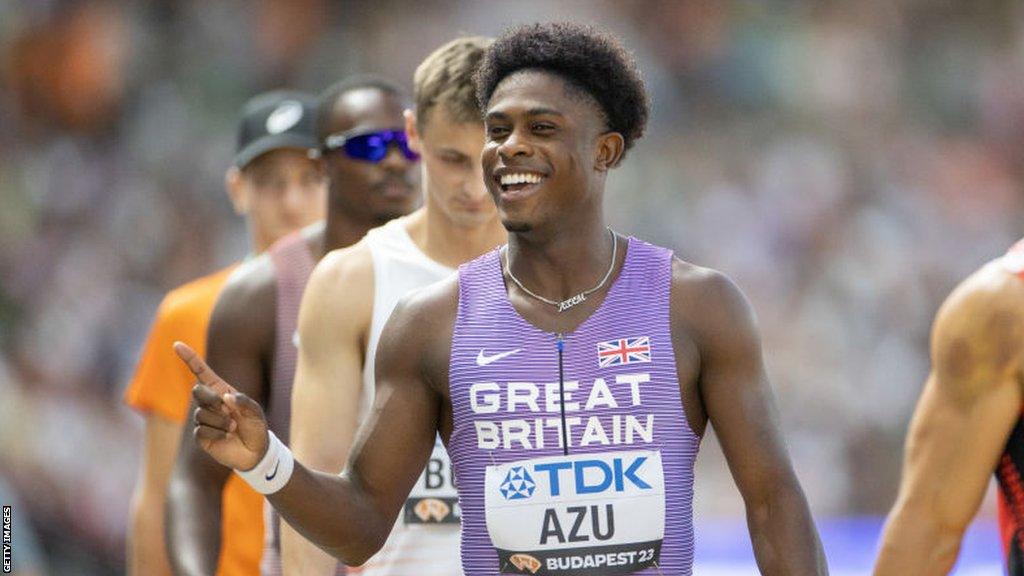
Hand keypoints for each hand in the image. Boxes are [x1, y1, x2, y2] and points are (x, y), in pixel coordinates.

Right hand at [173, 342, 267, 470]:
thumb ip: (244, 402)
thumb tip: (225, 397)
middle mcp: (209, 403)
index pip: (201, 372)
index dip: (189, 358)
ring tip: (233, 427)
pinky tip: (226, 437)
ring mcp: (203, 419)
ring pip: (201, 414)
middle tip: (227, 410)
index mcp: (221, 391)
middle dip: (211, 399)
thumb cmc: (256, 427)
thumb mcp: (256, 412)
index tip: (176, 344)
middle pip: (197, 390)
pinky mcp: (201, 435)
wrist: (255, 452)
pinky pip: (201, 430)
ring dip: (221, 421)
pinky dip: (217, 433)